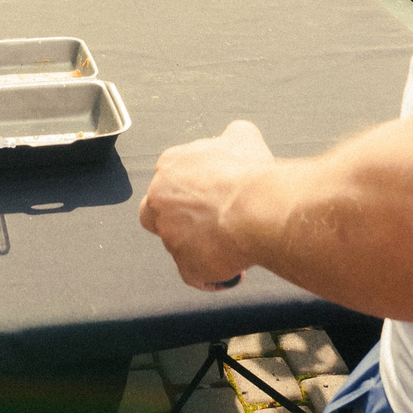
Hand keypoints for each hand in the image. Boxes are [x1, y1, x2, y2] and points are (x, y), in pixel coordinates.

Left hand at [140, 119, 272, 289]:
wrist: (255, 208)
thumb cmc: (247, 173)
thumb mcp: (243, 137)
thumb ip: (232, 136)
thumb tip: (235, 136)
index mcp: (170, 167)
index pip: (169, 179)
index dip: (193, 189)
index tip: (215, 195)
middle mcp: (160, 199)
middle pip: (157, 213)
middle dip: (179, 220)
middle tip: (211, 223)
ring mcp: (169, 235)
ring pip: (180, 246)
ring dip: (202, 248)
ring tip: (233, 248)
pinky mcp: (185, 265)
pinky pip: (196, 275)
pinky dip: (212, 276)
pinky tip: (234, 270)